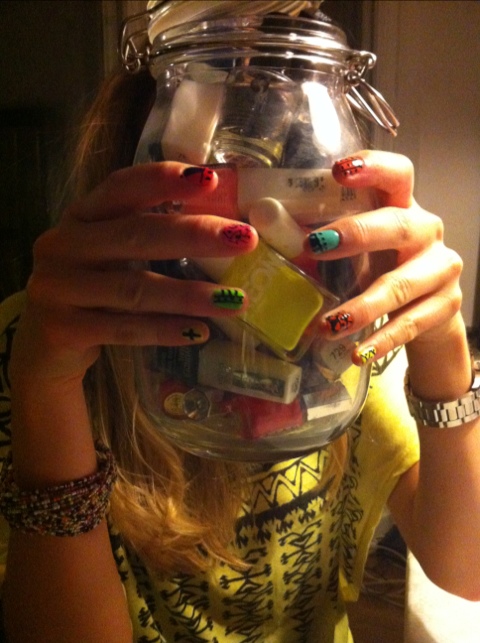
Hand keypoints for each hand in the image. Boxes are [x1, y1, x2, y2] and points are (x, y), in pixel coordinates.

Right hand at [12, 162, 256, 384]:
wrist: (46, 345)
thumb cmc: (92, 291)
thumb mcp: (111, 255)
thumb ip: (148, 235)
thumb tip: (224, 230)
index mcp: (80, 217)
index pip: (122, 187)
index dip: (164, 180)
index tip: (211, 179)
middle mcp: (63, 245)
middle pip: (136, 235)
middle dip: (195, 235)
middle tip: (245, 240)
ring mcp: (57, 288)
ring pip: (135, 289)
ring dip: (190, 294)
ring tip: (234, 301)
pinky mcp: (63, 329)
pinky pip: (124, 329)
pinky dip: (165, 331)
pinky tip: (200, 332)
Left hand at [305, 150, 463, 366]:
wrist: (429, 312)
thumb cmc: (381, 268)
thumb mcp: (356, 249)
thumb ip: (322, 238)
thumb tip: (260, 223)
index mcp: (402, 205)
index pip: (397, 174)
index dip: (372, 168)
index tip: (338, 171)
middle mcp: (426, 230)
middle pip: (397, 225)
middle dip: (357, 233)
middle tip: (316, 245)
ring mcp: (441, 267)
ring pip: (401, 284)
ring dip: (362, 306)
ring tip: (328, 325)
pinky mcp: (446, 304)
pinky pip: (411, 323)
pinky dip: (382, 339)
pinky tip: (359, 353)